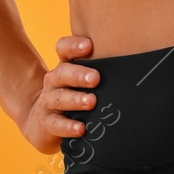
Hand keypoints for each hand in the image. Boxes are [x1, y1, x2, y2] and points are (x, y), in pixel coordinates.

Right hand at [18, 35, 99, 154]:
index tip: (88, 45)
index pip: (63, 49)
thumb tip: (131, 68)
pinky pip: (56, 124)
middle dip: (79, 75)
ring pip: (60, 98)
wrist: (41, 123)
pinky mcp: (47, 123)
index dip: (73, 45)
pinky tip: (80, 128)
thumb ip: (98, 72)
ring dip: (76, 99)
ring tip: (91, 101)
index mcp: (64, 68)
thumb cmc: (70, 97)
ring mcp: (48, 102)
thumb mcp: (79, 82)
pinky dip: (68, 127)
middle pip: (62, 73)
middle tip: (95, 78)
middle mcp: (54, 82)